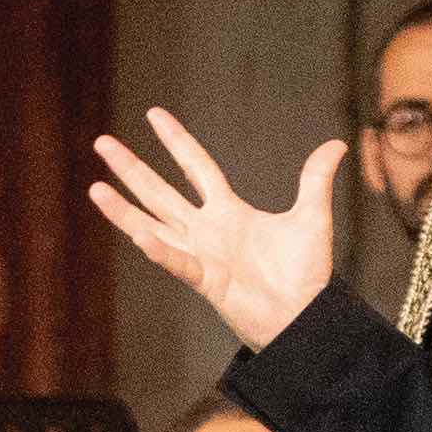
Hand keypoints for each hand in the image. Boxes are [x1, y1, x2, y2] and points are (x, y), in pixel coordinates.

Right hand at [87, 112, 345, 351]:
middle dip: (131, 168)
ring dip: (123, 210)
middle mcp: (206, 230)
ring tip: (95, 189)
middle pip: (160, 191)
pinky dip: (158, 249)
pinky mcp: (206, 280)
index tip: (154, 114)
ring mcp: (201, 255)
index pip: (194, 166)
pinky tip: (137, 233)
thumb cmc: (304, 275)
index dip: (175, 140)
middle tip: (102, 143)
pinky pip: (177, 262)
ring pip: (153, 226)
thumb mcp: (311, 218)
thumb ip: (315, 180)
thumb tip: (337, 144)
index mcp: (228, 211)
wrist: (303, 316)